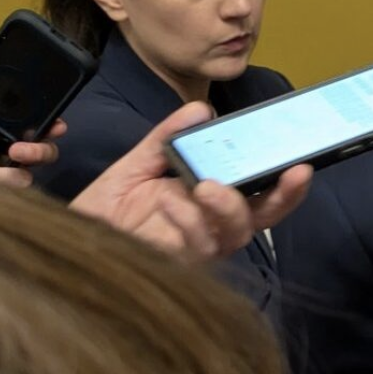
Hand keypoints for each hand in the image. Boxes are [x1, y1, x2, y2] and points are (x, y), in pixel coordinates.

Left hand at [69, 101, 311, 261]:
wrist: (70, 240)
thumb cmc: (107, 208)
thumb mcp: (139, 163)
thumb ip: (169, 137)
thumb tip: (201, 110)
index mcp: (211, 200)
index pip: (260, 193)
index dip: (288, 184)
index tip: (302, 163)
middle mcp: (211, 225)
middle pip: (262, 217)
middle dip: (283, 196)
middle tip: (290, 173)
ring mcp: (195, 246)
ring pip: (235, 235)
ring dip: (229, 208)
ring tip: (207, 186)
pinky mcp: (174, 263)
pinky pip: (194, 247)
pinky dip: (187, 220)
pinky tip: (169, 201)